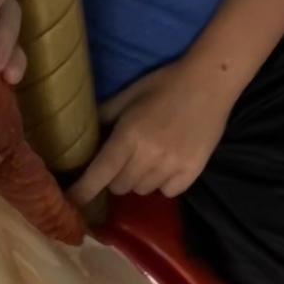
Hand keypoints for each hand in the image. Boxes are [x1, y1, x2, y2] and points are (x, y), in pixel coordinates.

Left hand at [68, 58, 237, 203]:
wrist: (211, 81)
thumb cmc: (166, 84)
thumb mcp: (130, 94)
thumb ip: (104, 115)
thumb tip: (80, 134)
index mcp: (129, 135)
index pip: (98, 174)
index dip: (82, 192)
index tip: (72, 202)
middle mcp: (148, 155)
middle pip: (119, 187)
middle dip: (116, 176)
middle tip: (125, 158)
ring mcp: (172, 166)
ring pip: (142, 190)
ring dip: (140, 179)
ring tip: (150, 158)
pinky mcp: (192, 172)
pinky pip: (168, 192)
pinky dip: (164, 183)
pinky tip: (169, 163)